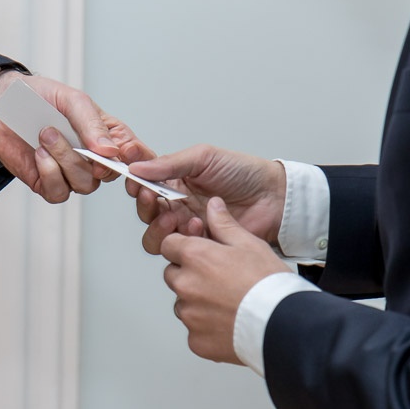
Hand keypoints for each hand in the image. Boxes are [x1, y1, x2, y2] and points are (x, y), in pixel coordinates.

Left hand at [0, 71, 151, 201]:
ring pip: (84, 184)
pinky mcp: (47, 184)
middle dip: (95, 162)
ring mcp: (70, 173)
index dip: (138, 159)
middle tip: (79, 141)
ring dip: (65, 159)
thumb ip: (92, 124)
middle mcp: (92, 159)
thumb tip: (111, 152)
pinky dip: (50, 172)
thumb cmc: (38, 97)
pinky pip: (59, 192)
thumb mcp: (72, 101)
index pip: (136, 154)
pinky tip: (40, 153)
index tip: (126, 152)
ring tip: (46, 134)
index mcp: (107, 136)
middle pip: (110, 175)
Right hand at [128, 144, 285, 253]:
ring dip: (161, 228)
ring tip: (178, 217)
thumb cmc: (243, 173)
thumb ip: (170, 163)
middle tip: (155, 199)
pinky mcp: (201, 246)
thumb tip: (138, 166)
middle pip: (146, 213)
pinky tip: (199, 227)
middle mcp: (178, 205)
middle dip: (146, 207)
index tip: (136, 182)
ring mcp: (188, 227)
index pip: (145, 184)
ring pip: (156, 237)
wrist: (273, 198)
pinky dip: (185, 239)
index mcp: (175, 181)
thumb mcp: (204, 158)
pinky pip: (180, 250)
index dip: (136, 184)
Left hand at [161, 197, 290, 363]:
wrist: (284, 325)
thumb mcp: (249, 244)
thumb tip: (212, 206)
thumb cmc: (269, 284)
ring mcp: (189, 315)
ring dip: (197, 302)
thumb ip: (224, 225)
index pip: (168, 245)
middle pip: (173, 275)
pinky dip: (206, 327)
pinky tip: (229, 322)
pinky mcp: (195, 340)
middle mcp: (185, 285)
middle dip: (189, 275)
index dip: (184, 247)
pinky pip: (193, 331)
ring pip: (183, 304)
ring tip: (227, 302)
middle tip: (219, 280)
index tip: (199, 254)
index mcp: (195, 257)